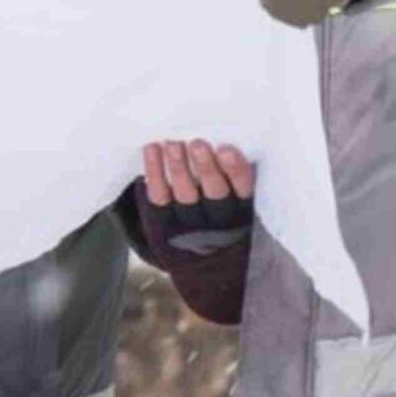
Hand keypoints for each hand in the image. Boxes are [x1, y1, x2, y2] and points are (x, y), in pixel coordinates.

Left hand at [139, 140, 254, 256]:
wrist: (200, 260)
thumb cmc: (220, 213)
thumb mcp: (237, 201)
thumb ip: (233, 173)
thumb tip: (222, 136)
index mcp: (242, 211)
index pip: (243, 190)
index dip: (235, 171)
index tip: (226, 150)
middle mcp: (218, 221)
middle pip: (214, 194)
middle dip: (206, 168)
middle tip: (197, 144)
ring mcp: (189, 225)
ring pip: (184, 195)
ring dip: (179, 167)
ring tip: (173, 144)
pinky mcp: (163, 224)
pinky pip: (158, 197)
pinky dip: (154, 172)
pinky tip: (152, 149)